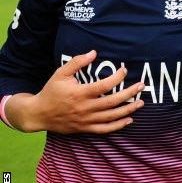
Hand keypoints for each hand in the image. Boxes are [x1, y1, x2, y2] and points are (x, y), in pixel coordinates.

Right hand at [12, 50, 143, 133]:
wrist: (39, 114)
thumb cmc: (51, 91)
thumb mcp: (60, 73)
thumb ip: (77, 62)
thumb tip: (94, 52)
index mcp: (79, 93)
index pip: (104, 86)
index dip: (117, 77)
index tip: (124, 70)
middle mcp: (85, 108)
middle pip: (112, 102)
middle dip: (129, 93)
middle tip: (141, 86)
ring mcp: (86, 120)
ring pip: (111, 116)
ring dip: (128, 109)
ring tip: (141, 102)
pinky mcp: (85, 128)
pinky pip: (105, 129)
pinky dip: (118, 126)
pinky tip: (129, 119)